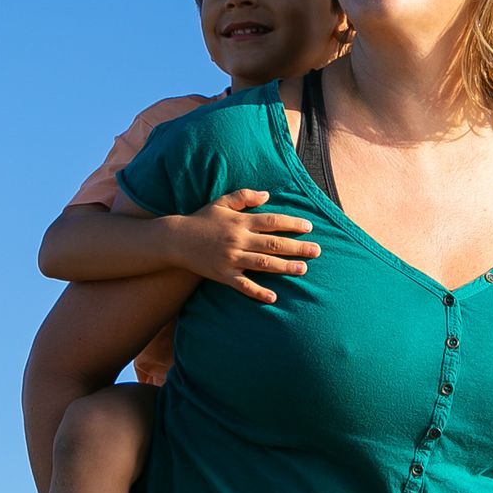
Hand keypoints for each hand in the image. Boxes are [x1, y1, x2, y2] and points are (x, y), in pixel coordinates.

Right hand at [166, 189, 320, 303]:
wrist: (175, 239)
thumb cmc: (201, 219)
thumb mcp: (221, 202)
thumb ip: (245, 197)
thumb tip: (268, 194)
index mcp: (240, 222)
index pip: (272, 221)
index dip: (291, 224)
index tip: (309, 228)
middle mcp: (238, 240)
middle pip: (273, 244)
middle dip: (297, 247)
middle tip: (317, 251)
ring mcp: (231, 258)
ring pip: (263, 264)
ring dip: (284, 267)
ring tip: (302, 269)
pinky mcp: (222, 275)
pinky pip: (243, 285)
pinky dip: (257, 292)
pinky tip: (273, 297)